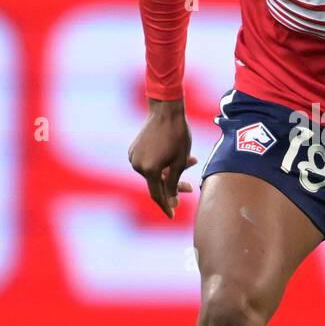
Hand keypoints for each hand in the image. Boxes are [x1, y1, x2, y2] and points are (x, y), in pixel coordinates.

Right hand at [128, 100, 196, 218]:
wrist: (166, 110)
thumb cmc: (177, 135)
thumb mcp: (179, 162)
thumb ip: (173, 185)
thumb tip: (171, 203)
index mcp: (149, 170)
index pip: (157, 195)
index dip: (166, 206)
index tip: (172, 215)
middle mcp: (137, 165)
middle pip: (157, 183)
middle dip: (174, 186)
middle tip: (189, 188)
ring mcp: (134, 156)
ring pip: (154, 172)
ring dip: (171, 171)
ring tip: (190, 161)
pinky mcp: (134, 149)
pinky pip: (149, 162)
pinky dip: (162, 163)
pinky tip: (176, 155)